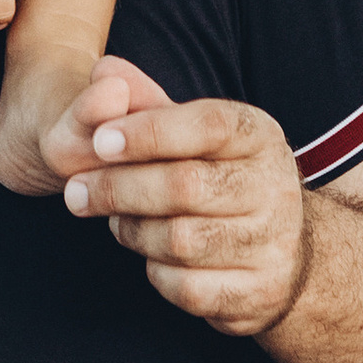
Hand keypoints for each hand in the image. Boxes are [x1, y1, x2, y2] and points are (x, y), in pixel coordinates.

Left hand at [62, 65, 312, 336]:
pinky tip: (149, 256)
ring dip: (133, 231)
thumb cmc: (220, 176)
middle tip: (75, 192)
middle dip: (119, 188)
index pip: (207, 125)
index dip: (148, 132)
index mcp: (258, 134)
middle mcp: (274, 186)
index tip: (99, 140)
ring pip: (182, 240)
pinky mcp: (260, 292)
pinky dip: (157, 273)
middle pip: (186, 186)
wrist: (287, 249)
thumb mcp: (194, 132)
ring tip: (114, 221)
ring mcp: (273, 243)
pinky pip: (191, 289)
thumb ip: (146, 101)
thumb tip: (103, 71)